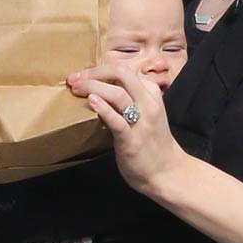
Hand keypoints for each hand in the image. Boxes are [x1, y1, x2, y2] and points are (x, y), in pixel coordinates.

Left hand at [68, 63, 181, 198]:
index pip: (124, 71)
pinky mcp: (132, 140)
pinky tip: (92, 102)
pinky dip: (103, 108)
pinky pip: (117, 120)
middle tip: (75, 79)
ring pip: (118, 94)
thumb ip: (128, 100)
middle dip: (94, 73)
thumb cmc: (152, 143)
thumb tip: (99, 91)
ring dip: (93, 87)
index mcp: (151, 93)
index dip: (99, 69)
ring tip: (77, 88)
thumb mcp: (145, 113)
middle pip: (121, 74)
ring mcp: (142, 121)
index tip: (82, 75)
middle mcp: (148, 103)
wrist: (167, 172)